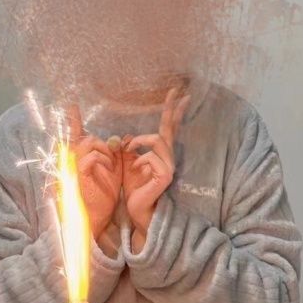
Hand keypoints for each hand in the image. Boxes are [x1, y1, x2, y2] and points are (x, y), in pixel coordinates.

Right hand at [69, 106, 122, 242]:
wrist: (96, 220)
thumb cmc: (102, 198)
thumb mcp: (112, 173)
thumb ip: (115, 155)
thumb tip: (120, 139)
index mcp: (80, 160)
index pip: (75, 135)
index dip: (73, 120)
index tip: (72, 106)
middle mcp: (72, 162)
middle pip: (86, 138)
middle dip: (103, 144)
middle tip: (113, 157)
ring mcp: (72, 168)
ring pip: (88, 143)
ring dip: (104, 151)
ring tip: (110, 165)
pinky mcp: (76, 176)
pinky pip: (90, 158)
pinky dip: (102, 160)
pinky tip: (108, 170)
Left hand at [122, 88, 189, 246]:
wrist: (137, 211)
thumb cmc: (133, 188)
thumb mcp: (127, 164)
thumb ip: (129, 149)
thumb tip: (126, 137)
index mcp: (159, 153)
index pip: (168, 128)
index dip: (173, 111)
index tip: (177, 93)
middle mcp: (168, 158)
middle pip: (168, 129)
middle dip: (171, 109)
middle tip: (176, 91)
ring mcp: (169, 166)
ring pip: (157, 140)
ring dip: (139, 142)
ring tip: (129, 150)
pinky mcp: (165, 176)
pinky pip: (152, 157)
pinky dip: (139, 160)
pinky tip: (136, 170)